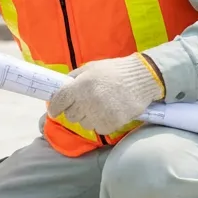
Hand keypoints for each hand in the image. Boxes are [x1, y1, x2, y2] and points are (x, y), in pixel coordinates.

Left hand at [46, 54, 164, 135]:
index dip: (54, 107)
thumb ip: (73, 79)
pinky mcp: (112, 124)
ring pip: (84, 124)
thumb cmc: (114, 71)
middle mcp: (88, 101)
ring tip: (100, 106)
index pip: (59, 101)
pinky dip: (101, 123)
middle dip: (75, 110)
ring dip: (89, 118)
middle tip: (85, 103)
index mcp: (81, 85)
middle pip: (70, 116)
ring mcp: (100, 114)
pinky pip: (98, 129)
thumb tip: (59, 91)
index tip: (54, 111)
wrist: (142, 78)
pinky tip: (109, 112)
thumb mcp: (90, 68)